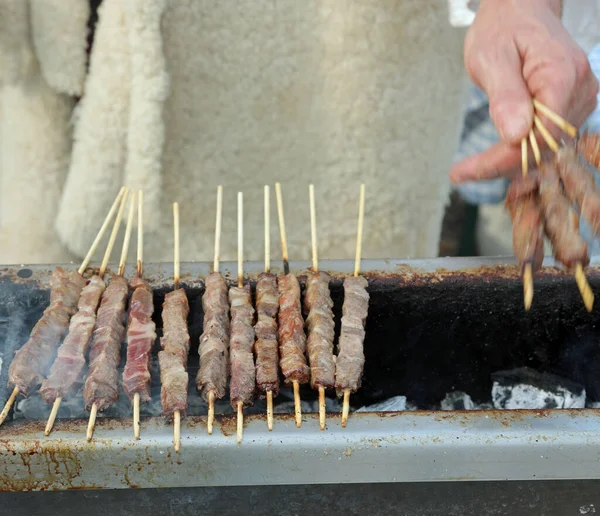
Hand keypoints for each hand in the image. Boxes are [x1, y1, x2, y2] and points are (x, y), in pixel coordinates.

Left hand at [450, 0, 598, 182]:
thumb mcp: (491, 57)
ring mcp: (579, 99)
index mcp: (562, 76)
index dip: (503, 160)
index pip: (539, 136)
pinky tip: (492, 155)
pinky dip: (518, 151)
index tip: (463, 171)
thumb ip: (506, 96)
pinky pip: (545, 139)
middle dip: (500, 164)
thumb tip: (516, 135)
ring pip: (544, 148)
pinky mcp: (571, 106)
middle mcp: (579, 90)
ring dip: (508, 161)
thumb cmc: (503, 27)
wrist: (520, 9)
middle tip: (460, 172)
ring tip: (471, 165)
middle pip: (543, 147)